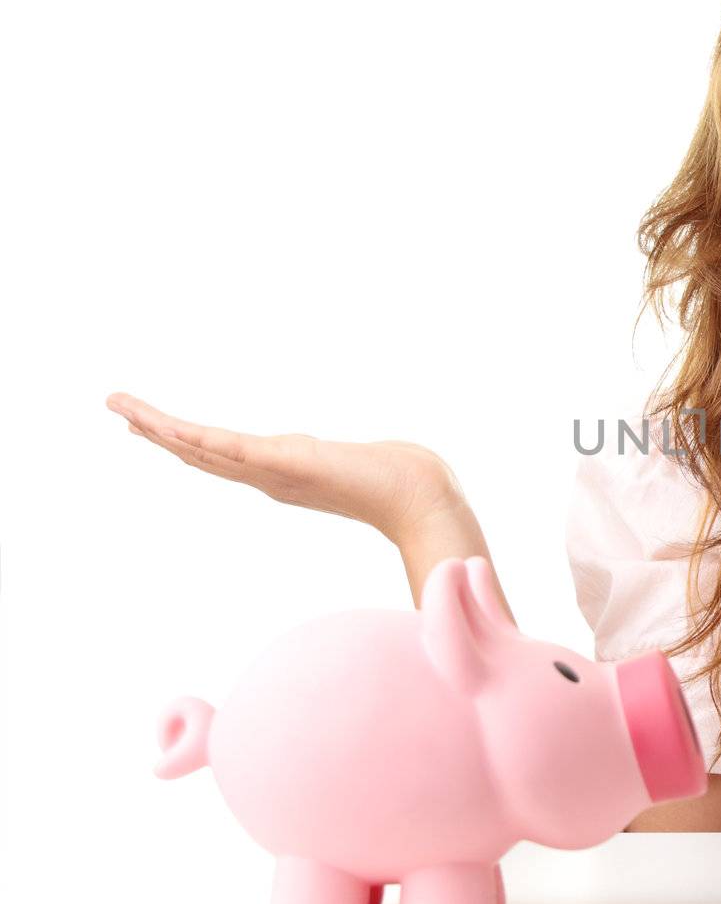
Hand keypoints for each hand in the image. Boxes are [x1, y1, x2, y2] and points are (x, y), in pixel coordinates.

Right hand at [106, 391, 464, 543]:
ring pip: (203, 449)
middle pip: (198, 453)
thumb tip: (344, 458)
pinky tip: (168, 427)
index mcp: (281, 473)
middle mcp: (270, 476)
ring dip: (159, 428)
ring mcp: (275, 472)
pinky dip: (197, 438)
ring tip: (121, 407)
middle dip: (155, 430)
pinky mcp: (288, 463)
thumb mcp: (357, 462)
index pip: (220, 456)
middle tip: (115, 406)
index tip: (151, 425)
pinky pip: (231, 449)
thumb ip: (340, 460)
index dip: (182, 441)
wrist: (422, 498)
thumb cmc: (402, 481)